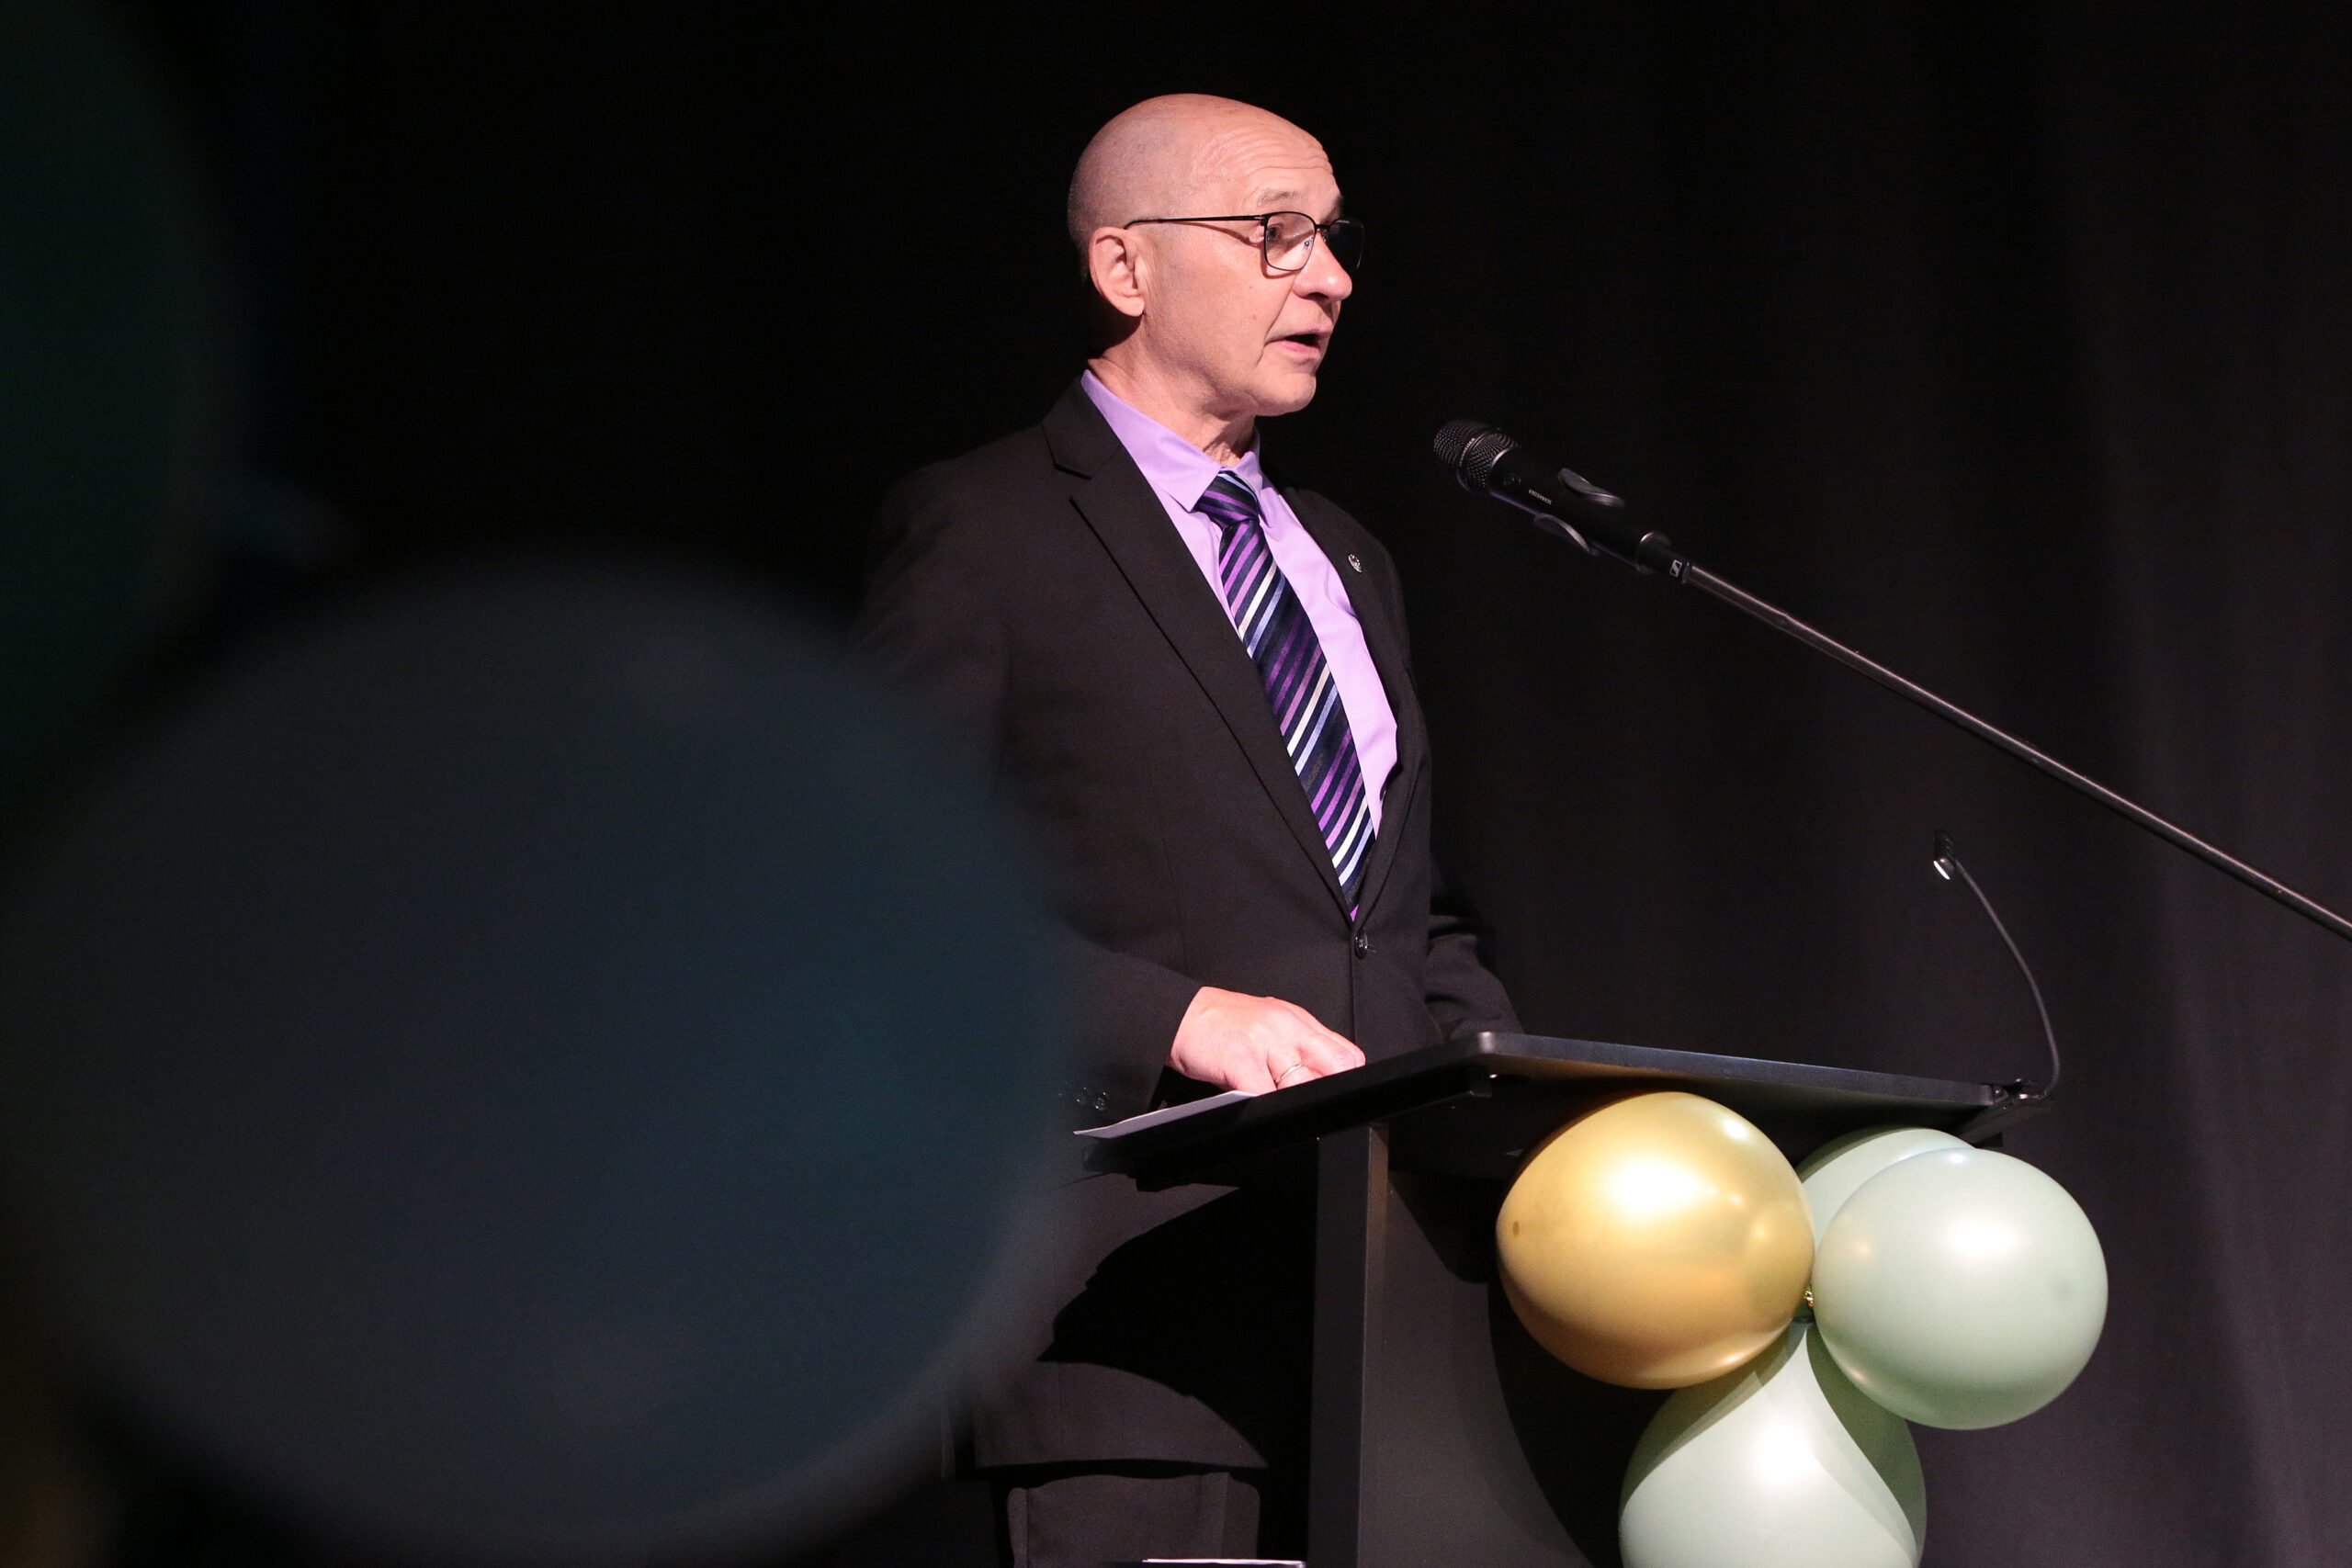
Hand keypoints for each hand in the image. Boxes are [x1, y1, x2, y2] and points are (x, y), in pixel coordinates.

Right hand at [1168, 986, 1365, 1094]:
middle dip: (1326, 1092)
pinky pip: (1264, 1094)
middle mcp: (1286, 1027)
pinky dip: (1266, 1109)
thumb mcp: (1269, 1026)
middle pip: (1335, 1067)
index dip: (1344, 1079)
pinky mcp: (1240, 1059)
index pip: (1345, 1053)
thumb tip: (1322, 1080)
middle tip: (1310, 1106)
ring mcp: (1264, 1042)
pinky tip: (1260, 1110)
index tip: (1332, 1094)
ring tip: (1282, 1108)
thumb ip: (1297, 1047)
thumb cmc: (1222, 1025)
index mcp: (1298, 1020)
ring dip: (1295, 1102)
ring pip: (1302, 1084)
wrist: (1178, 1015)